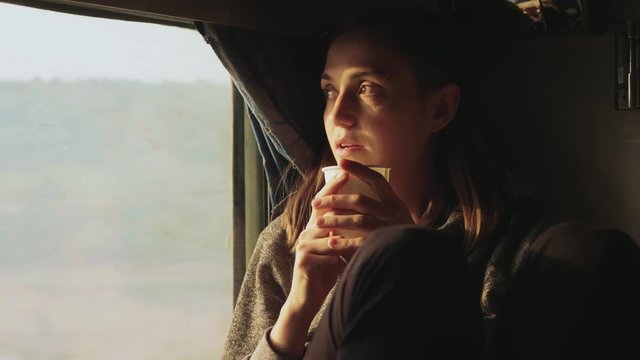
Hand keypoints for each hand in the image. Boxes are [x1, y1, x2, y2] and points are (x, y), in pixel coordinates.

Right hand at [269, 169, 349, 358]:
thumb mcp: (337, 248)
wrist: (307, 297)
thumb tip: (366, 213)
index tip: (345, 172)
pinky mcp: (304, 262)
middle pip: (323, 211)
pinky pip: (326, 256)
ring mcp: (304, 246)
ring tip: (365, 229)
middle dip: (338, 199)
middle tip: (353, 188)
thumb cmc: (327, 271)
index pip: (324, 202)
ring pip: (327, 233)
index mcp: (316, 227)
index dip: (333, 187)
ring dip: (346, 232)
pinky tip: (351, 258)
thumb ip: (344, 231)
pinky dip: (340, 257)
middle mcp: (307, 232)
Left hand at [311, 159, 413, 259]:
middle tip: (317, 203)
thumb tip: (351, 192)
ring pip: (358, 220)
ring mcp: (389, 229)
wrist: (418, 259)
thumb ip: (380, 206)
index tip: (341, 163)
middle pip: (359, 201)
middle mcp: (393, 213)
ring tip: (318, 223)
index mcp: (395, 202)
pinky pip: (361, 243)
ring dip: (336, 220)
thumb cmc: (400, 235)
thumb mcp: (397, 216)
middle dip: (335, 200)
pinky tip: (332, 242)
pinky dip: (345, 243)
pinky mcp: (385, 246)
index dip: (359, 170)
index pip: (376, 180)